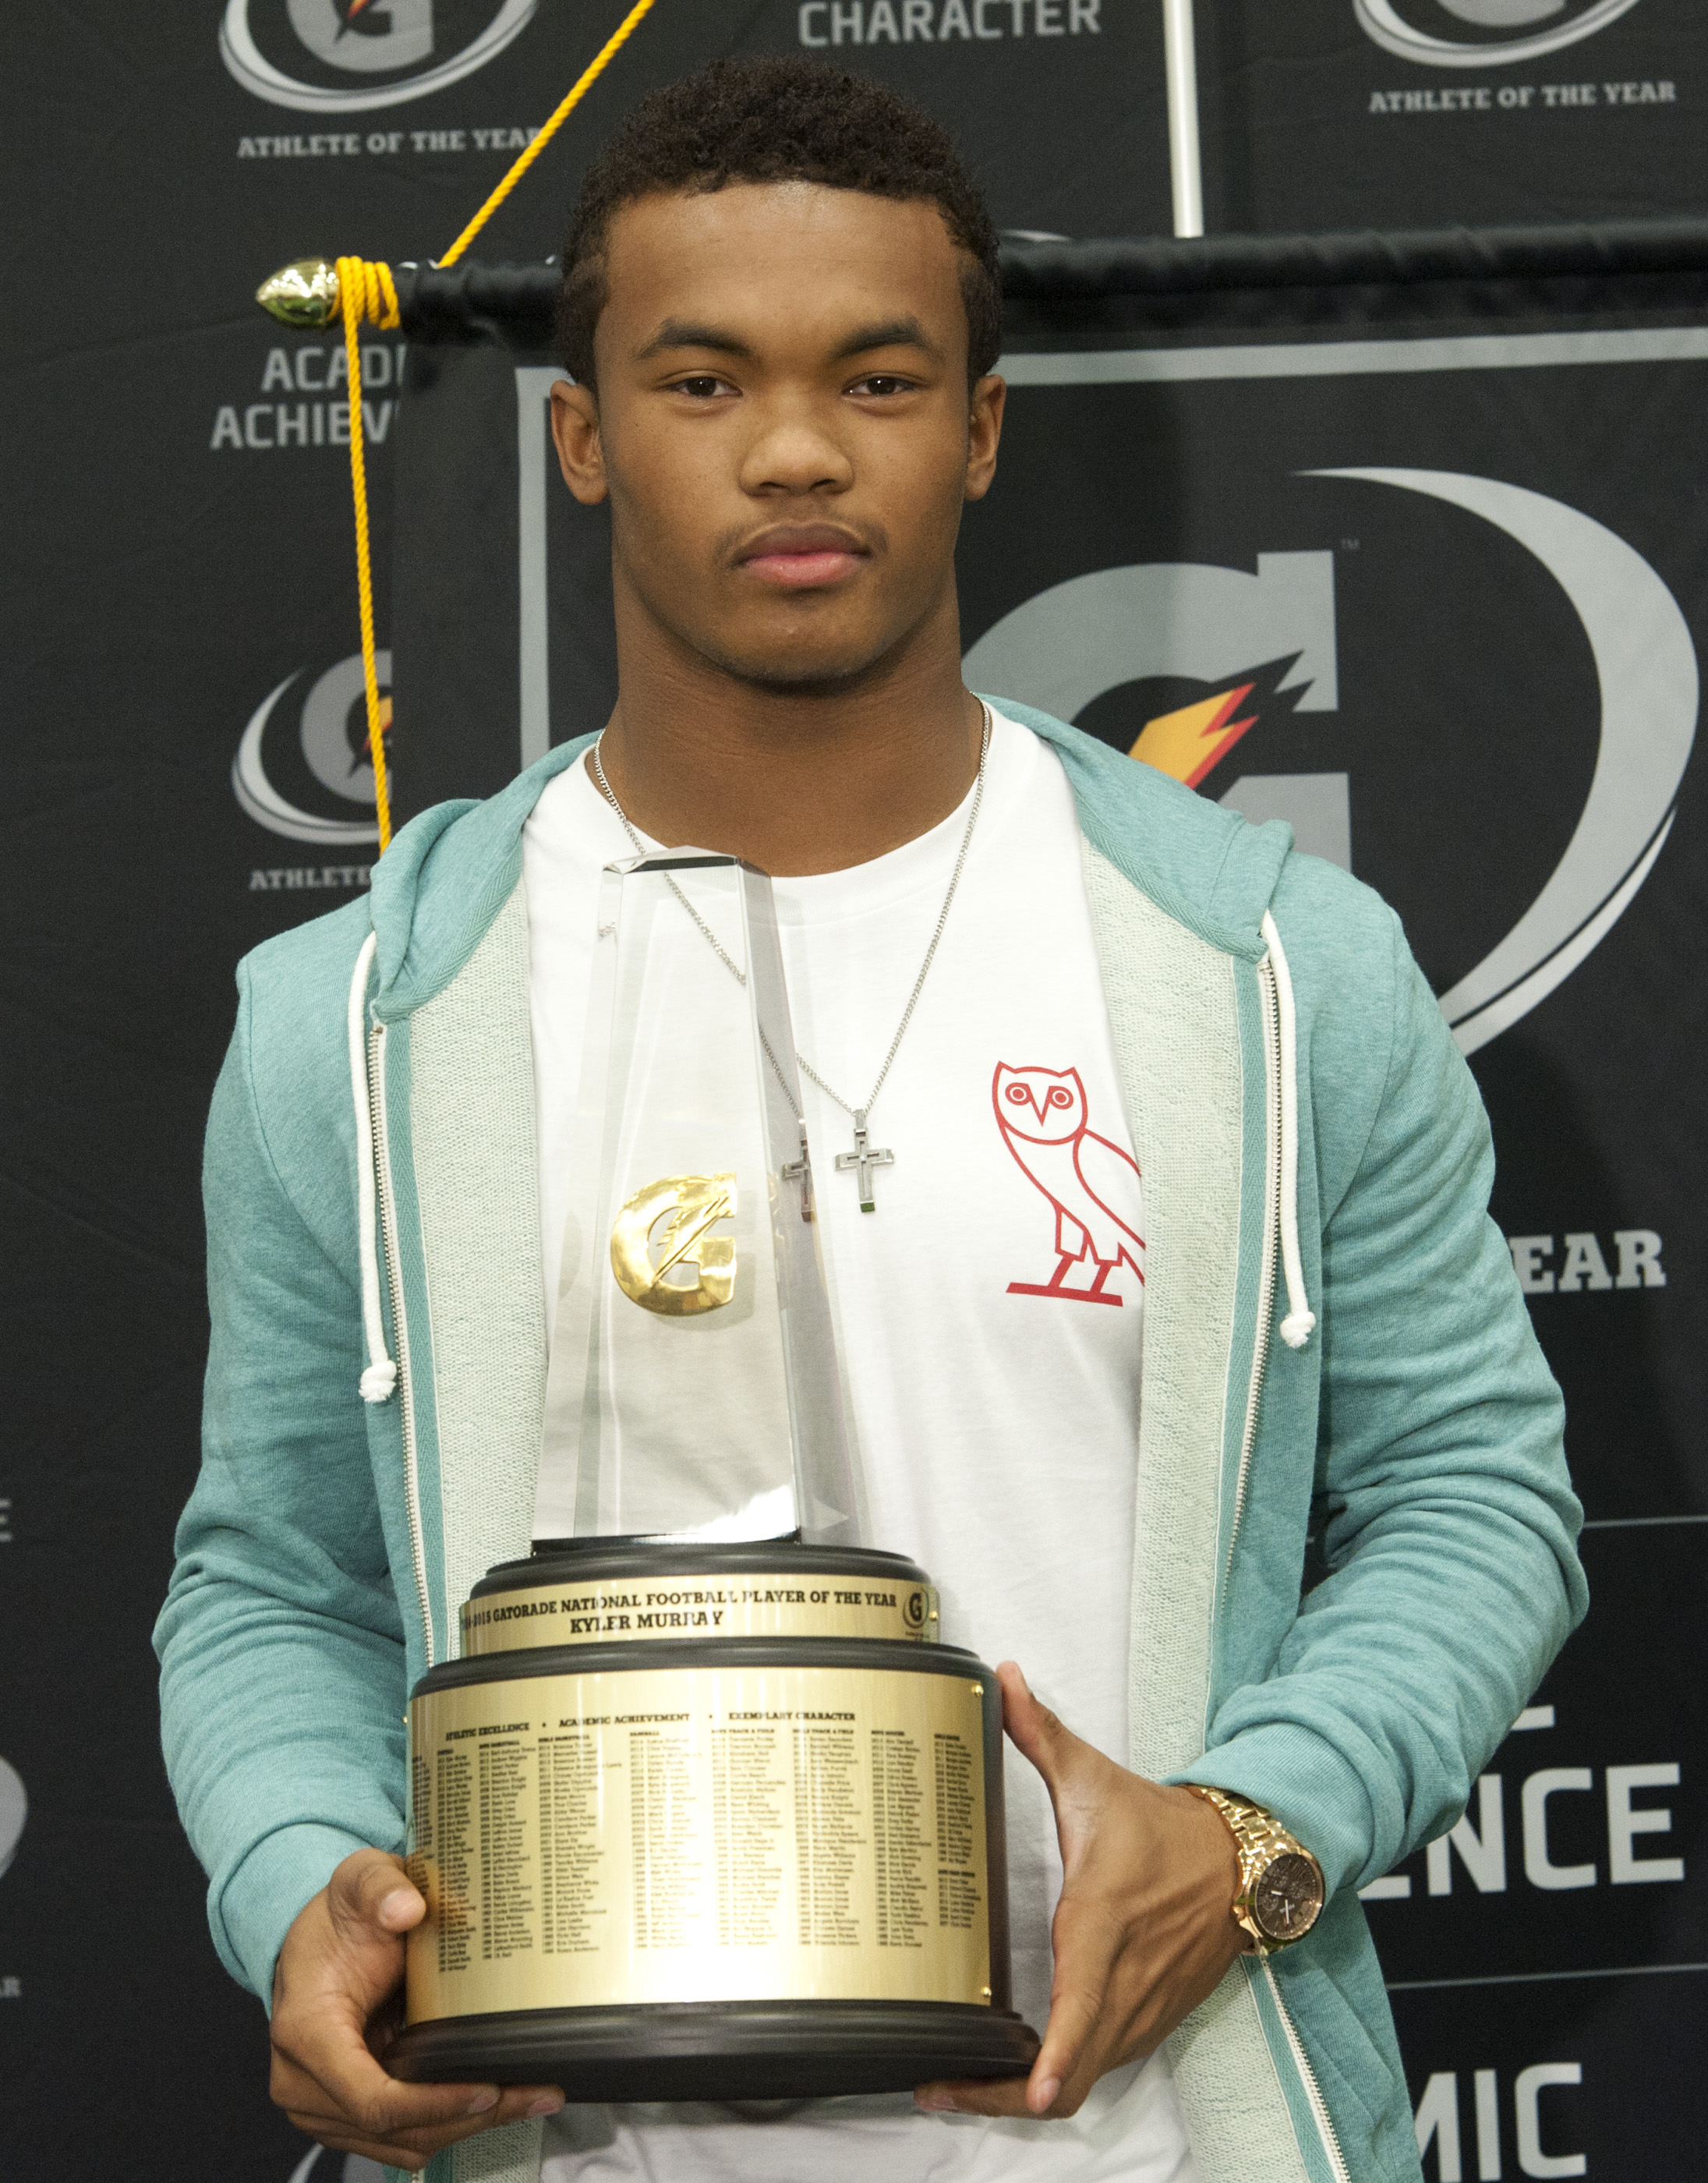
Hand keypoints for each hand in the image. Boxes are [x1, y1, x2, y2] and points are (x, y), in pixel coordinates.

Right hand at [269, 1847, 563, 2171]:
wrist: (319, 1939)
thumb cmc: (340, 1916)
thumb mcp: (360, 1881)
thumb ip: (380, 1886)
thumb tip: (407, 1906)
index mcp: (307, 2032)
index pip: (371, 2099)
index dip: (433, 2105)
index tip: (487, 2088)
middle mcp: (303, 2082)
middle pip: (395, 2130)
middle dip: (468, 2120)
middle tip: (535, 2094)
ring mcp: (321, 2105)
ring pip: (402, 2144)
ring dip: (466, 2128)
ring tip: (528, 2097)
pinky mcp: (345, 2113)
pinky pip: (401, 2137)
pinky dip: (448, 2125)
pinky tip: (493, 2100)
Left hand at [915, 1663, 1245, 2120]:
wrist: (1240, 1863)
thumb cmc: (1162, 1828)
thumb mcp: (1095, 1778)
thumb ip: (1040, 1733)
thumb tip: (1002, 1678)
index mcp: (1104, 1922)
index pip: (1085, 2001)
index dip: (1059, 2053)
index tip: (1031, 2086)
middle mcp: (1125, 1981)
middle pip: (1074, 2072)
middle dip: (1005, 2094)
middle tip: (940, 2087)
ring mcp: (1140, 2013)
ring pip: (1086, 2080)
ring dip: (1024, 2094)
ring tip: (956, 2086)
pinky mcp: (1147, 2025)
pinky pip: (1099, 2069)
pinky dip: (1058, 2080)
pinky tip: (1009, 2074)